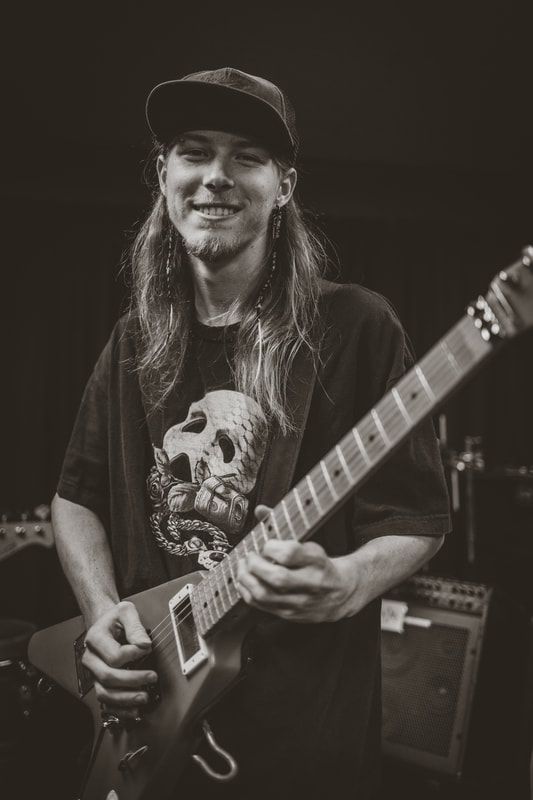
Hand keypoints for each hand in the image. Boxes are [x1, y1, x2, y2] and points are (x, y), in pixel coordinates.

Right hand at [82, 601, 157, 720]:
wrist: (105, 623)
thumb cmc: (115, 618)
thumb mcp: (126, 611)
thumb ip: (135, 626)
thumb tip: (144, 645)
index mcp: (95, 639)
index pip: (114, 656)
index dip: (133, 655)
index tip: (147, 648)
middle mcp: (91, 658)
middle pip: (108, 676)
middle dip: (133, 680)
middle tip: (152, 677)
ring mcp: (94, 673)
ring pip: (105, 693)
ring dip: (126, 699)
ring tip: (143, 697)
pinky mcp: (99, 683)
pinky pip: (106, 701)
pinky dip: (119, 709)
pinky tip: (133, 710)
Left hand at [236, 506, 356, 622]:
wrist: (343, 594)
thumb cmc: (321, 564)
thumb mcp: (311, 544)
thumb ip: (284, 526)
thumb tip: (260, 510)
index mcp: (318, 561)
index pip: (291, 554)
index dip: (272, 547)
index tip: (267, 544)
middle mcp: (311, 583)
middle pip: (278, 578)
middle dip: (256, 565)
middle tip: (250, 556)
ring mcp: (300, 602)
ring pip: (266, 595)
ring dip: (246, 579)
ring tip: (243, 567)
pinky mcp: (290, 614)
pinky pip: (262, 606)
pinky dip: (247, 592)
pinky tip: (245, 581)